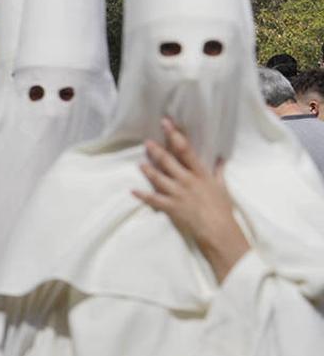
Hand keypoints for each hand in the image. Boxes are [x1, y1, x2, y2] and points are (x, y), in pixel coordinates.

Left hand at [133, 118, 249, 282]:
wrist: (219, 230)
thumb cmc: (222, 209)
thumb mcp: (222, 187)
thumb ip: (218, 172)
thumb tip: (220, 159)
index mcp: (200, 174)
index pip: (186, 150)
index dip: (175, 136)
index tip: (167, 124)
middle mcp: (188, 181)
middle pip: (169, 162)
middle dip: (157, 150)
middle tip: (147, 141)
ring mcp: (178, 194)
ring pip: (159, 178)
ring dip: (148, 170)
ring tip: (140, 163)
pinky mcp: (171, 207)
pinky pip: (154, 199)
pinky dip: (142, 195)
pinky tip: (133, 191)